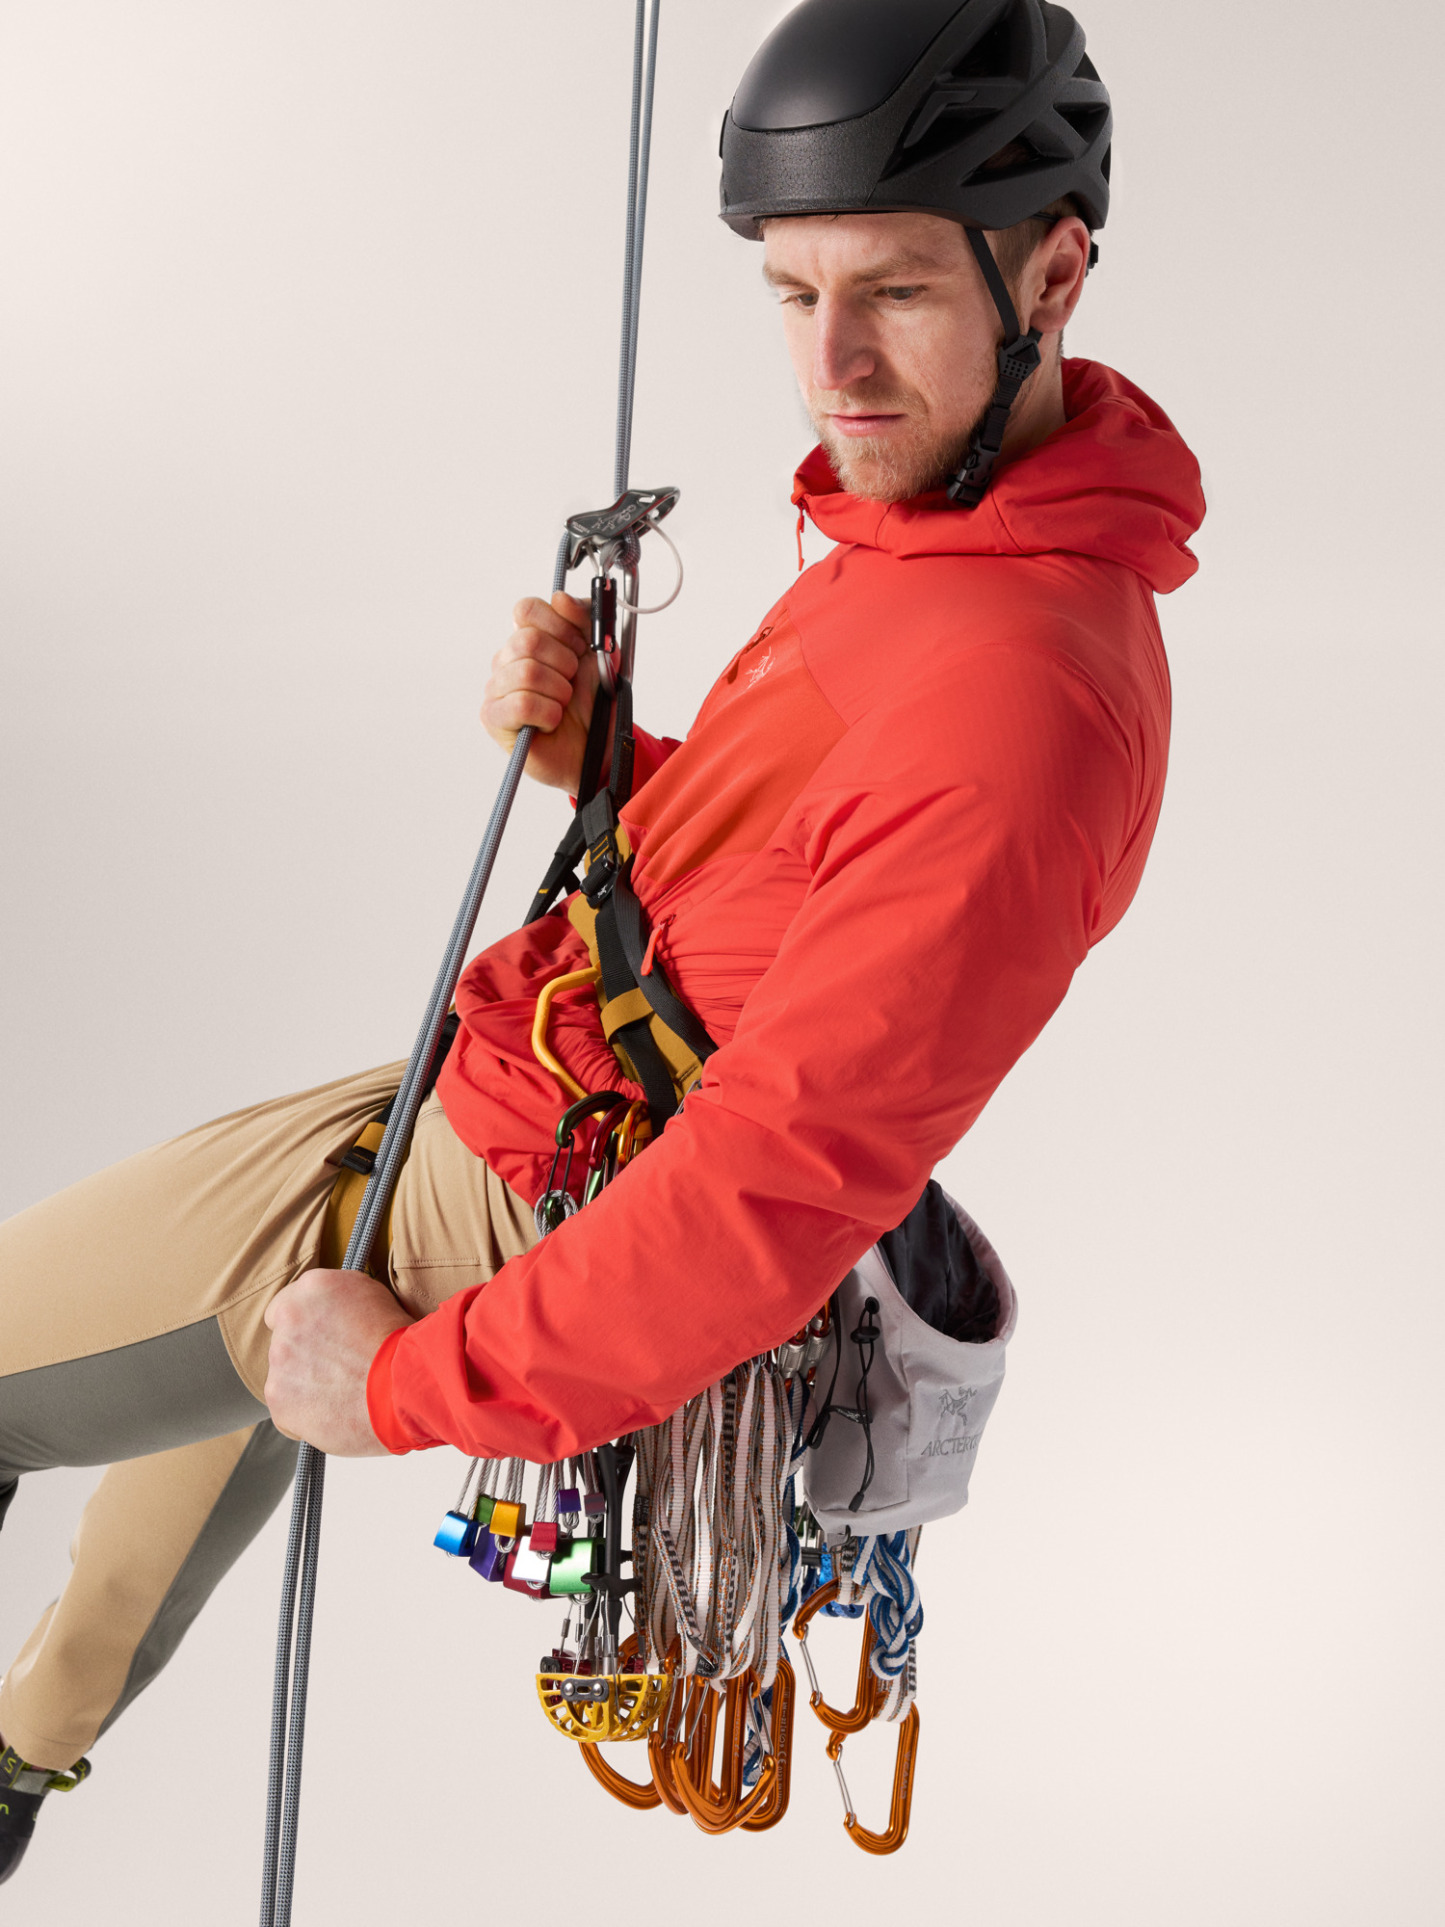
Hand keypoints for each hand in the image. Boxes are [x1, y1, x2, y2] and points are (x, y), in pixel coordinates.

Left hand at [263, 1269, 414, 1454]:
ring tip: (344, 1395)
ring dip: (306, 1386)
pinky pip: (286, 1410)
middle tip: (339, 1370)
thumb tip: (331, 1312)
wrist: (405, 1387)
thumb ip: (340, 1300)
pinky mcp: (278, 1399)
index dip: (306, 1327)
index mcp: (312, 1287)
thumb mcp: (374, 1298)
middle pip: (285, 1342)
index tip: (322, 1341)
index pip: (286, 1306)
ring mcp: (279, 1360)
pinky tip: (336, 1413)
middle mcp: (289, 1319)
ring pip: (285, 1377)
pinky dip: (306, 1416)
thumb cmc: (401, 1346)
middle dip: (306, 1356)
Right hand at [482, 591, 598, 792]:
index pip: (526, 609)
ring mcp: (496, 688)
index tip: (579, 648)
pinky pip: (521, 704)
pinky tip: (551, 722)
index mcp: (528, 638)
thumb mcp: (602, 653)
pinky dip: (548, 714)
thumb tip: (560, 598)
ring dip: (559, 692)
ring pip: (526, 672)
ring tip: (563, 705)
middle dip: (564, 664)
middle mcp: (507, 659)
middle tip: (572, 684)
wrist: (598, 748)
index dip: (559, 626)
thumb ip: (587, 619)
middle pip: (526, 640)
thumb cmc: (594, 704)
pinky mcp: (493, 718)